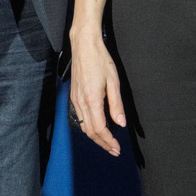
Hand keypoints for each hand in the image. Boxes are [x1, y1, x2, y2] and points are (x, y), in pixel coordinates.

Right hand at [68, 32, 128, 156]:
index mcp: (92, 100)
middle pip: (90, 132)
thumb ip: (116, 104)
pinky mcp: (74, 96)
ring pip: (84, 126)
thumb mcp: (113, 81)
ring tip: (108, 143)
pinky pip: (81, 118)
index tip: (117, 148)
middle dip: (103, 143)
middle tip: (114, 150)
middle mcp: (81, 102)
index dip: (109, 141)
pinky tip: (98, 128)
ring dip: (96, 137)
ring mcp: (75, 100)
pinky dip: (89, 127)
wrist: (83, 45)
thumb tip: (121, 123)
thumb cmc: (100, 60)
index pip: (99, 129)